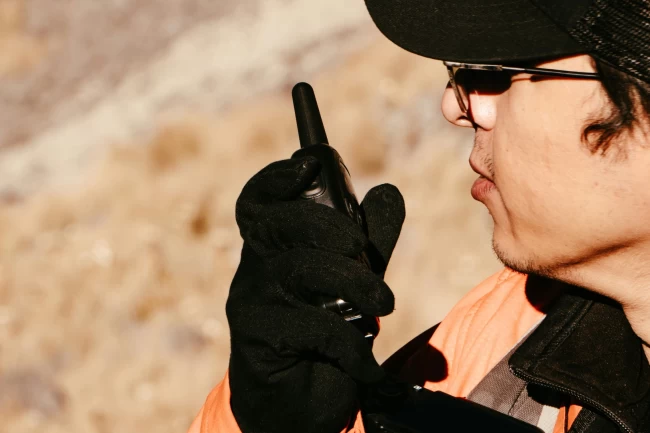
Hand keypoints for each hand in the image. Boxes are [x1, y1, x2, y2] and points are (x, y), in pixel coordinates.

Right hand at [226, 156, 405, 432]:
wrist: (296, 406)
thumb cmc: (321, 336)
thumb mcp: (352, 281)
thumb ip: (369, 240)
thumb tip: (387, 190)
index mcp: (274, 247)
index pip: (259, 201)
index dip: (277, 177)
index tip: (308, 163)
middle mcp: (255, 268)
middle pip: (276, 223)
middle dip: (325, 225)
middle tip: (362, 248)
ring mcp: (251, 303)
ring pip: (299, 269)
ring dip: (353, 281)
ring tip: (384, 304)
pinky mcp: (258, 340)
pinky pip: (309, 325)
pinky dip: (349, 343)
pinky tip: (366, 363)